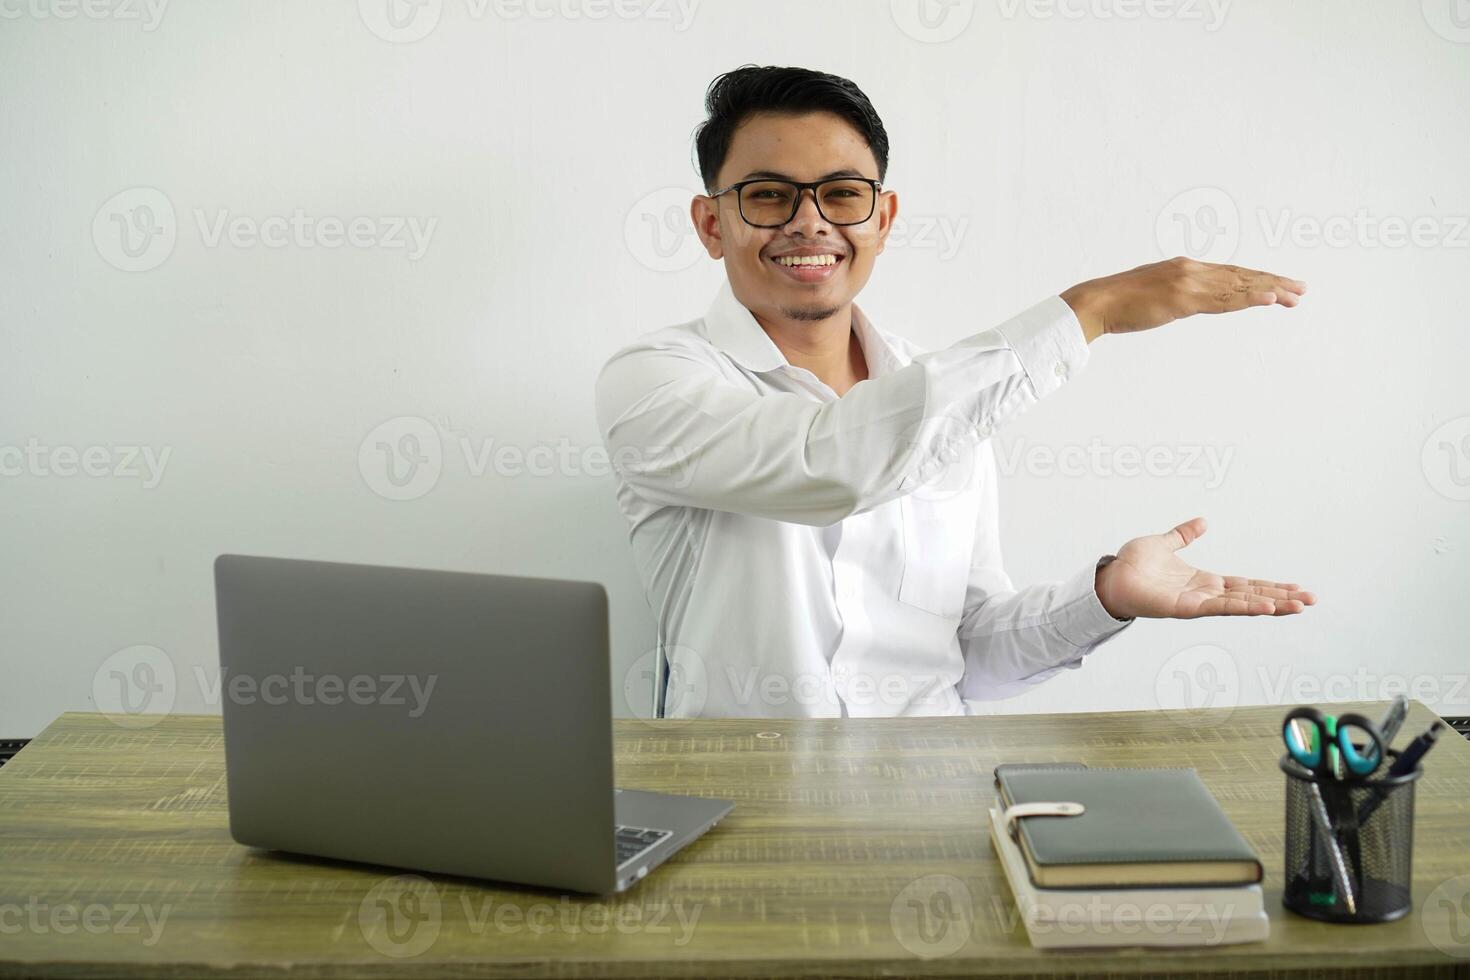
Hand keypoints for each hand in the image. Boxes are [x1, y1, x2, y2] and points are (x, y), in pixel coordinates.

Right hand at [1061, 257, 1305, 342]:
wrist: (1094, 303)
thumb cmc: (1117, 303)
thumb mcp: (1153, 296)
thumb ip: (1175, 297)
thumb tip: (1186, 304)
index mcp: (1184, 269)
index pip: (1229, 274)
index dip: (1256, 280)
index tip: (1279, 288)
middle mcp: (1190, 270)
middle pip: (1240, 276)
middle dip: (1273, 283)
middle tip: (1301, 290)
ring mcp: (1187, 283)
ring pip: (1237, 287)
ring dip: (1269, 291)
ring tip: (1294, 296)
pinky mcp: (1182, 298)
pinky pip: (1222, 300)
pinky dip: (1249, 298)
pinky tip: (1269, 299)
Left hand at [1094, 516, 1315, 618]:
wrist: (1110, 576)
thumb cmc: (1132, 565)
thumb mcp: (1164, 543)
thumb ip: (1183, 535)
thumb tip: (1202, 521)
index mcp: (1204, 581)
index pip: (1246, 584)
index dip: (1271, 585)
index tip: (1297, 588)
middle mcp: (1205, 594)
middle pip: (1252, 596)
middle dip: (1282, 598)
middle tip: (1312, 600)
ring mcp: (1197, 603)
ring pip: (1242, 604)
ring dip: (1271, 604)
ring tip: (1298, 606)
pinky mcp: (1185, 608)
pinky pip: (1220, 608)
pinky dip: (1244, 607)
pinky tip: (1266, 607)